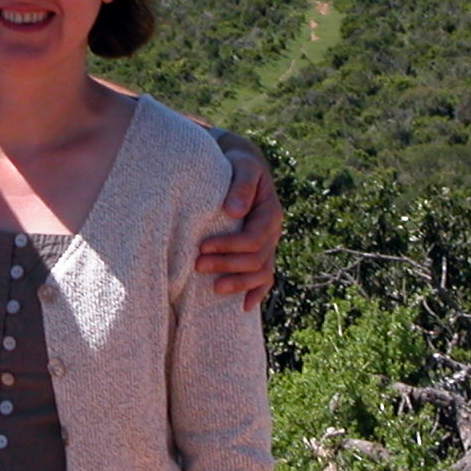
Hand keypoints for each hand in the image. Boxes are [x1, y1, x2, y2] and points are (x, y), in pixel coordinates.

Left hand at [198, 135, 281, 310]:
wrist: (241, 165)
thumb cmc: (238, 163)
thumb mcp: (242, 166)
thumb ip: (241, 185)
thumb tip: (234, 210)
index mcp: (270, 213)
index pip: (253, 239)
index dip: (229, 247)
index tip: (202, 247)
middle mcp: (273, 232)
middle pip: (256, 259)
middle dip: (228, 266)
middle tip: (197, 266)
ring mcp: (268, 244)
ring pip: (262, 272)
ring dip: (240, 284)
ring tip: (214, 289)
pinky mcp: (260, 251)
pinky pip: (265, 277)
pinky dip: (257, 292)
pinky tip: (244, 306)